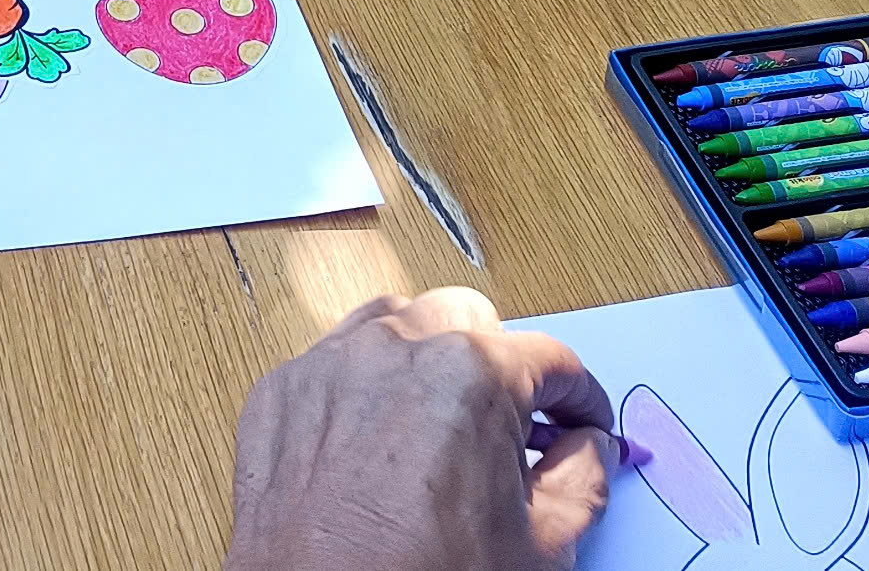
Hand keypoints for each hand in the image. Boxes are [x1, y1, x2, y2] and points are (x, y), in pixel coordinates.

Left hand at [224, 289, 620, 570]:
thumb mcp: (540, 547)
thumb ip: (582, 479)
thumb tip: (587, 444)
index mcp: (472, 377)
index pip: (550, 359)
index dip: (579, 398)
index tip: (581, 422)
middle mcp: (396, 349)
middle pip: (468, 320)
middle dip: (499, 366)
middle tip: (508, 426)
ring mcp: (330, 362)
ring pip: (396, 323)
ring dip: (427, 358)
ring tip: (440, 424)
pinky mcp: (281, 389)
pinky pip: (335, 361)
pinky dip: (364, 386)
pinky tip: (376, 439)